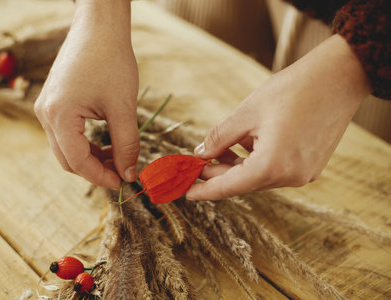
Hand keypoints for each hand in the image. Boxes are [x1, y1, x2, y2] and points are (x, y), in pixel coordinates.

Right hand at [34, 0, 138, 189]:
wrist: (99, 28)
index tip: (123, 182)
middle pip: (68, 159)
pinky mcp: (53, 101)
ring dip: (91, 157)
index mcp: (59, 116)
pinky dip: (85, 143)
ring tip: (118, 155)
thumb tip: (129, 173)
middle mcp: (45, 114)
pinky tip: (106, 141)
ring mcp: (46, 107)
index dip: (101, 177)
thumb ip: (127, 144)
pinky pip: (66, 133)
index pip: (77, 162)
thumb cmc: (111, 62)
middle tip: (122, 172)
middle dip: (95, 170)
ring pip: (66, 148)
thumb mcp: (123, 107)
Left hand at [186, 34, 370, 199]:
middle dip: (219, 174)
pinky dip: (256, 161)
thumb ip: (219, 137)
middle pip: (244, 183)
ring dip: (238, 165)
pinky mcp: (311, 166)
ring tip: (222, 147)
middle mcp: (290, 177)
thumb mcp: (245, 113)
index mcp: (272, 166)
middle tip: (198, 163)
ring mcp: (304, 174)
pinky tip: (247, 143)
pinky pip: (275, 170)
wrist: (339, 77)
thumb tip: (201, 153)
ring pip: (259, 176)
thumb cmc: (291, 90)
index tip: (187, 193)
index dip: (205, 190)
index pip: (229, 187)